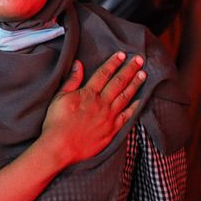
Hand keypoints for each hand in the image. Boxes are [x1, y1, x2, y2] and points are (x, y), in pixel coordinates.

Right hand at [39, 53, 145, 167]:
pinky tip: (140, 100)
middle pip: (118, 83)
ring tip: (143, 75)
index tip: (122, 54)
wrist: (61, 146)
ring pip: (125, 97)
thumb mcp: (59, 97)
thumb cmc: (56, 122)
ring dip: (135, 84)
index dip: (113, 63)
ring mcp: (109, 117)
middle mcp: (101, 103)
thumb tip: (79, 64)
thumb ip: (72, 81)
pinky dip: (135, 107)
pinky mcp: (112, 130)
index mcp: (88, 94)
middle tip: (139, 60)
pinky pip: (127, 116)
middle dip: (129, 69)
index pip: (104, 74)